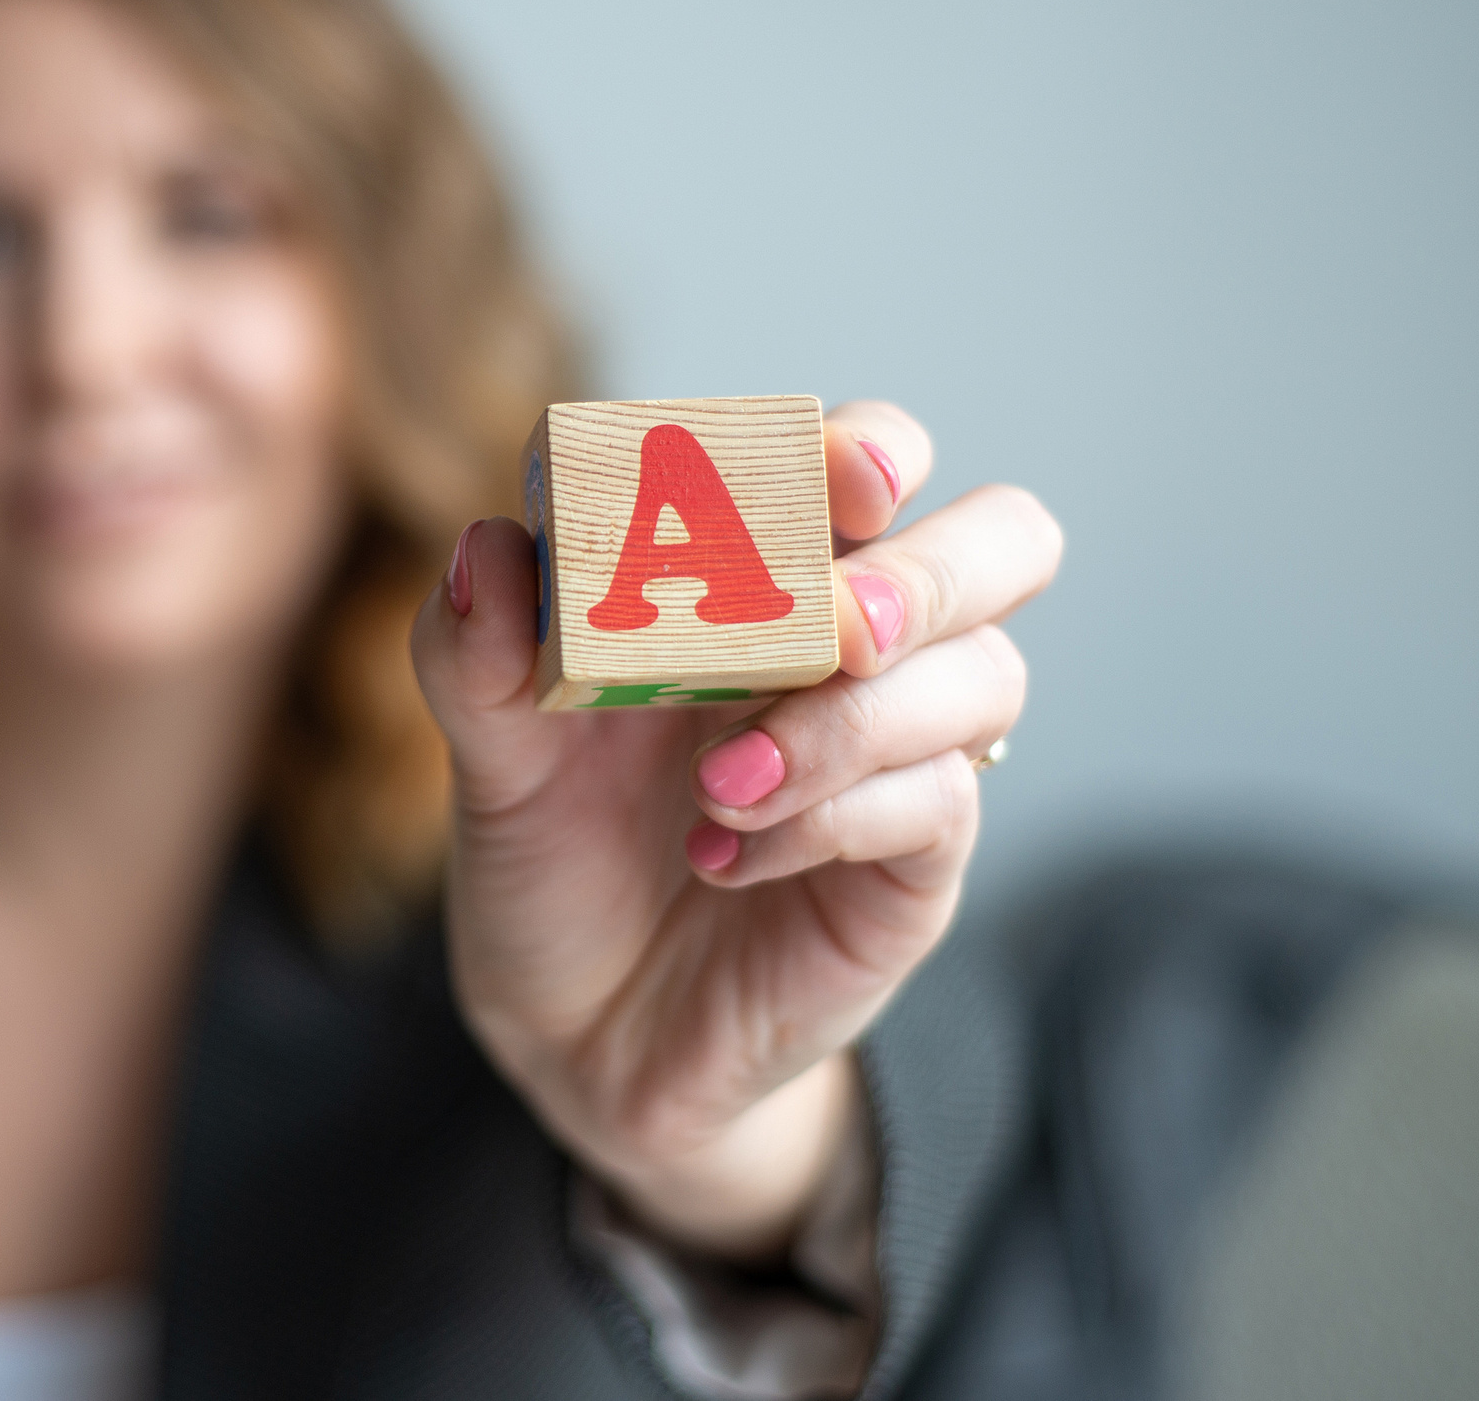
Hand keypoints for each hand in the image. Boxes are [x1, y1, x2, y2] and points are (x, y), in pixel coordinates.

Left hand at [411, 402, 1060, 1257]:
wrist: (577, 1034)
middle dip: (936, 565)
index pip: (863, 458)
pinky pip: (938, 804)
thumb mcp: (488, 758)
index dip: (865, 445)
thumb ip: (476, 655)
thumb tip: (487, 549)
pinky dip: (832, 817)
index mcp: (758, 571)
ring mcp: (900, 750)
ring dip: (853, 719)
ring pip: (985, 674)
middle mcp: (849, 642)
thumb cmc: (552, 855)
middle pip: (1003, 541)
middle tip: (842, 620)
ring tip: (719, 785)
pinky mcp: (915, 862)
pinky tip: (727, 853)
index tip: (836, 478)